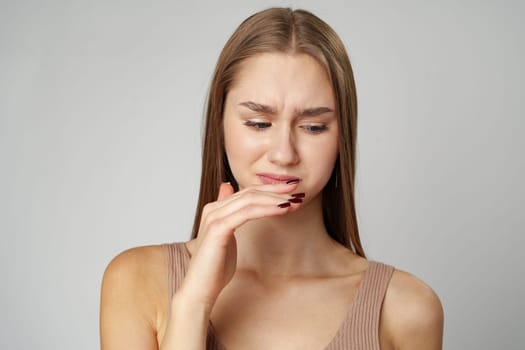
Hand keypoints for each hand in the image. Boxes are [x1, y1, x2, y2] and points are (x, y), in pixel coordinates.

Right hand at [178, 181, 301, 312]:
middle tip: (298, 192)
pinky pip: (247, 213)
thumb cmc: (215, 268)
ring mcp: (214, 217)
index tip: (291, 189)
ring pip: (250, 200)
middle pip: (250, 192)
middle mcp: (213, 209)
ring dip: (275, 199)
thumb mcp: (227, 236)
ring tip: (294, 202)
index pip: (246, 192)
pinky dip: (267, 209)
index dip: (270, 189)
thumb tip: (228, 189)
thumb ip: (230, 215)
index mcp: (215, 209)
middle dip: (276, 191)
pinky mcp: (218, 228)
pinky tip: (283, 210)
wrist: (201, 289)